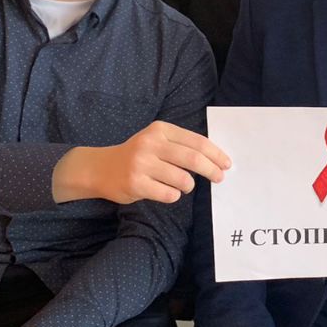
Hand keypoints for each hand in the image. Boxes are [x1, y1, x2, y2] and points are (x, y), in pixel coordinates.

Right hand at [52, 120, 230, 204]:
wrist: (100, 168)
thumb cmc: (137, 155)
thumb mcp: (156, 140)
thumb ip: (181, 146)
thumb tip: (215, 159)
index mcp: (160, 130)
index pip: (197, 141)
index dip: (216, 154)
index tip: (226, 164)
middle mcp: (150, 144)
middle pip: (194, 159)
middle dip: (212, 170)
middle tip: (219, 178)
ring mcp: (142, 164)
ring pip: (183, 180)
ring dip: (189, 186)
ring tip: (183, 186)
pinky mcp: (136, 184)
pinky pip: (169, 194)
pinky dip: (174, 196)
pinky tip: (167, 192)